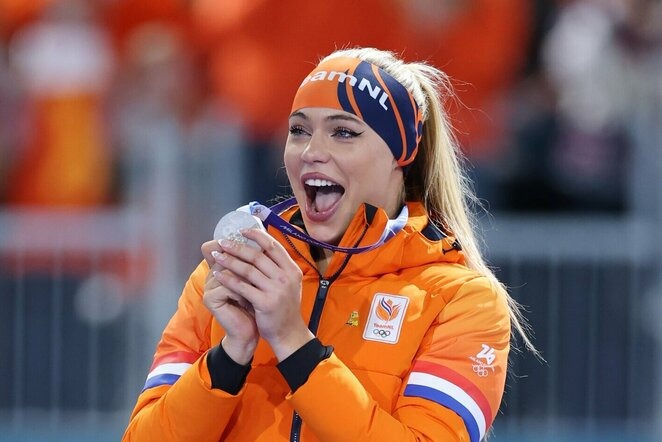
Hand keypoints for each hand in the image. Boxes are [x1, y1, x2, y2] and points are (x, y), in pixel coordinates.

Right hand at [201, 239, 257, 364]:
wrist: (250, 332)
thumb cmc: (256, 306)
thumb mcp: (258, 282)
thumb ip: (256, 264)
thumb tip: (265, 240)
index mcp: (223, 268)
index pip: (223, 246)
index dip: (238, 242)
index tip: (255, 241)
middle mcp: (213, 273)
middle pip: (228, 255)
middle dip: (247, 260)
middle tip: (264, 265)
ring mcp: (209, 285)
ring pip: (230, 270)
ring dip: (247, 279)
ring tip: (258, 289)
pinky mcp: (210, 298)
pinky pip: (228, 286)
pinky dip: (242, 292)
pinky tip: (249, 301)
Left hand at [212, 228, 313, 360]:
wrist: (288, 332)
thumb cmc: (284, 307)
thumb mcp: (288, 283)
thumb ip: (277, 266)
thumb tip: (259, 247)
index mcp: (292, 269)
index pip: (273, 246)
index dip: (256, 235)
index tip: (242, 230)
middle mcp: (286, 277)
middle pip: (258, 256)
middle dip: (237, 247)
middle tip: (223, 242)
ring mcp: (276, 290)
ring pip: (248, 270)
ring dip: (230, 261)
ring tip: (217, 256)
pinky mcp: (265, 302)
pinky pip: (242, 287)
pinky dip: (229, 279)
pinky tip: (218, 275)